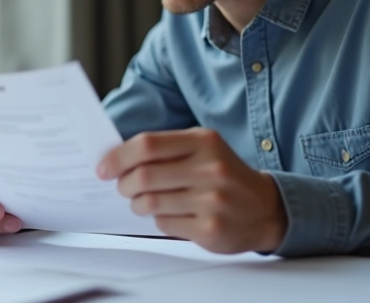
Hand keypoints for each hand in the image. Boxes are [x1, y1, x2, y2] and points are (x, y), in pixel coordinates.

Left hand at [97, 128, 287, 253]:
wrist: (265, 208)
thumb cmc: (224, 175)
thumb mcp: (203, 149)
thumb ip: (165, 149)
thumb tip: (116, 158)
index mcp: (204, 141)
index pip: (147, 145)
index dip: (118, 157)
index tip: (104, 168)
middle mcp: (210, 168)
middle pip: (144, 175)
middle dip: (124, 184)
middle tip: (123, 187)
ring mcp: (212, 200)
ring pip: (150, 202)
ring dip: (138, 204)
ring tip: (143, 202)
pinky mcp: (210, 228)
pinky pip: (164, 223)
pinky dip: (158, 219)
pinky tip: (170, 214)